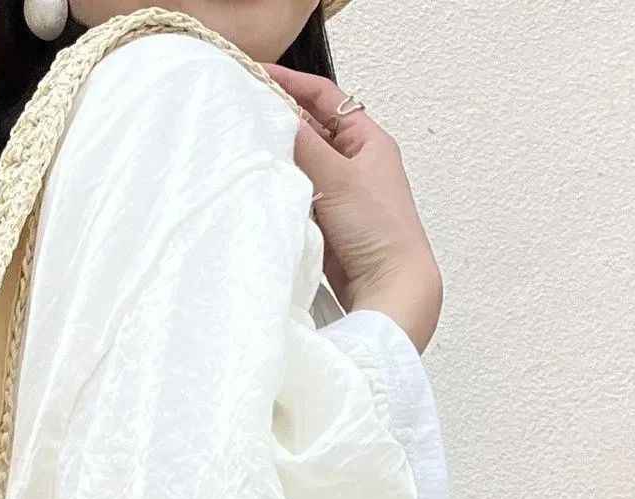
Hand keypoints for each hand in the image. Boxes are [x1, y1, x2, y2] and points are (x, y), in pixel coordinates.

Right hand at [263, 64, 442, 353]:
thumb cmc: (380, 231)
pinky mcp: (327, 223)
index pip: (326, 98)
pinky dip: (282, 190)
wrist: (389, 287)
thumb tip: (275, 114)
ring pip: (302, 165)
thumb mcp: (339, 177)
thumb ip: (305, 146)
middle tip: (245, 115)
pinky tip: (263, 189)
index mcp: (368, 140)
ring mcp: (341, 194)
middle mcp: (356, 163)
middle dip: (280, 122)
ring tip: (248, 151)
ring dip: (280, 160)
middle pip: (310, 130)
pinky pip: (298, 196)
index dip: (293, 84)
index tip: (258, 76)